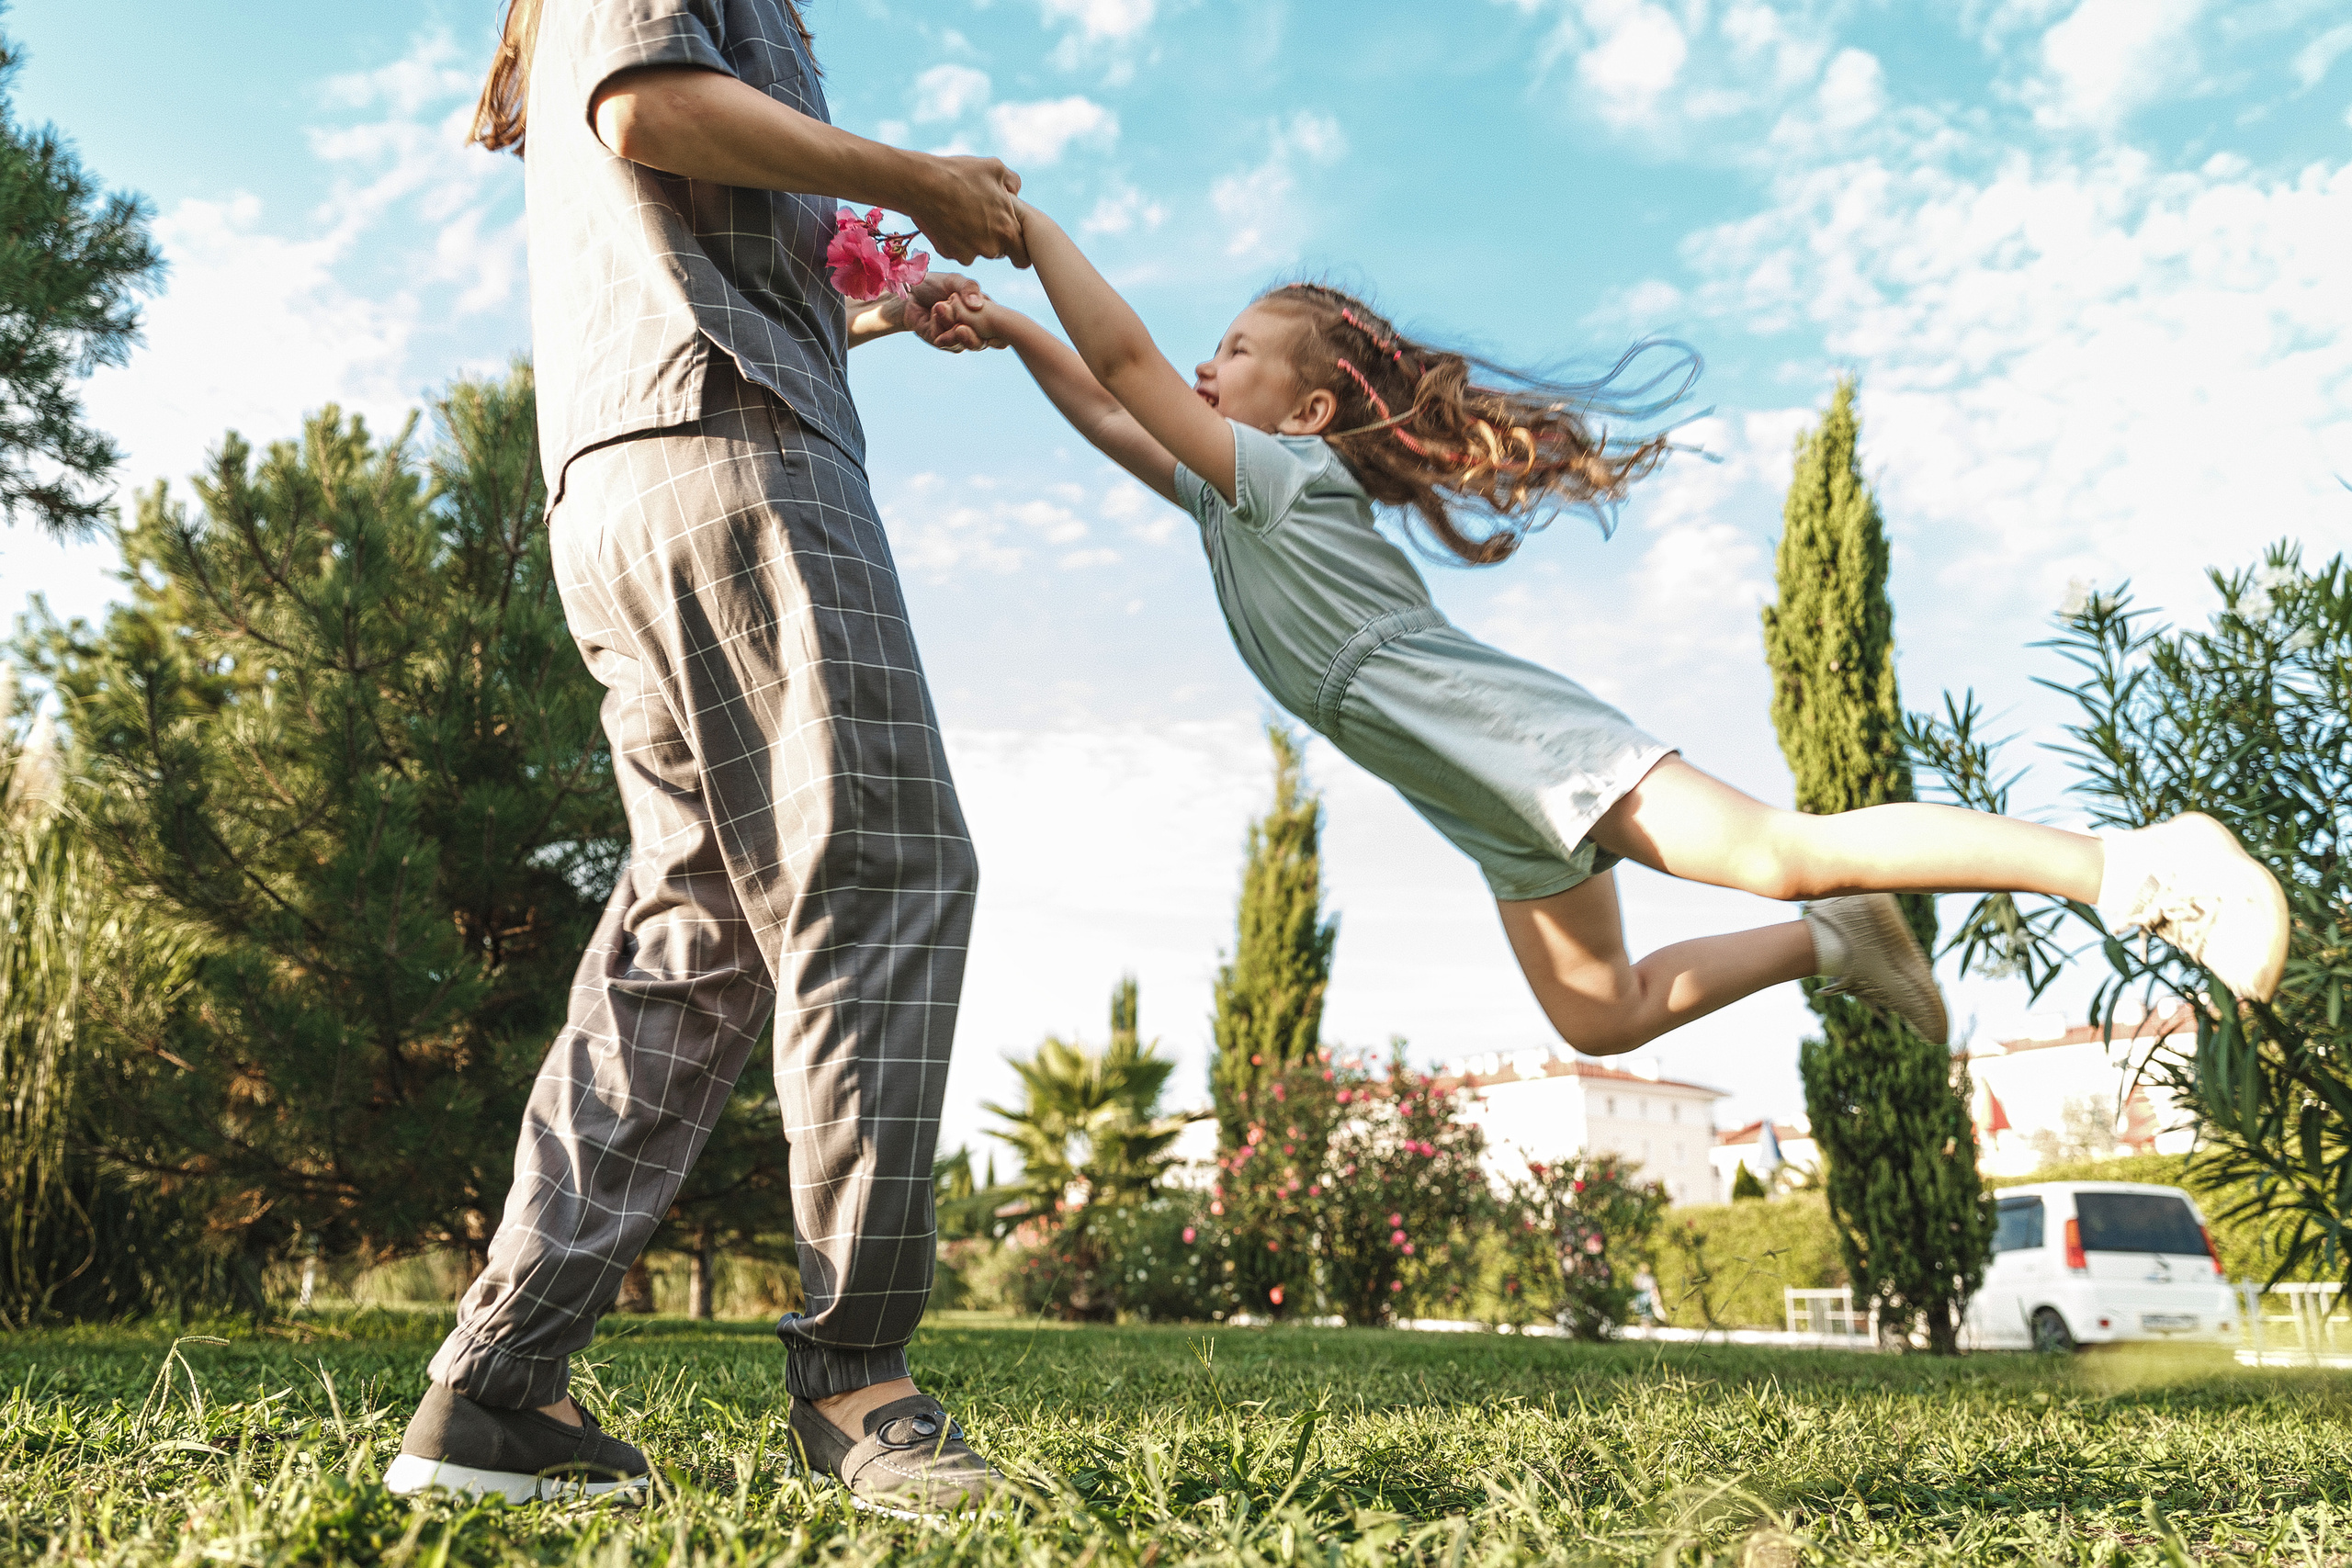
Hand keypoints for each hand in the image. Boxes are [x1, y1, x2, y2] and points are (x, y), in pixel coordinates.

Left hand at [903, 272, 994, 352]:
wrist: (908, 290)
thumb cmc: (933, 283)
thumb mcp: (954, 280)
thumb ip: (968, 288)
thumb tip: (977, 304)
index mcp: (982, 313)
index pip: (999, 331)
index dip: (999, 334)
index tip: (991, 329)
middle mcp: (972, 328)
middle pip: (981, 343)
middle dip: (973, 336)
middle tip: (962, 326)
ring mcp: (956, 337)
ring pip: (963, 343)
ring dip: (951, 325)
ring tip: (940, 306)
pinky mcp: (940, 341)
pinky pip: (945, 340)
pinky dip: (939, 325)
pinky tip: (933, 312)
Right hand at [907, 155, 1028, 267]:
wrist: (922, 184)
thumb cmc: (960, 174)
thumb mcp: (995, 168)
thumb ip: (1013, 183)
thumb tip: (1015, 192)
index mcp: (1006, 231)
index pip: (1023, 256)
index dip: (1020, 248)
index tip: (1012, 239)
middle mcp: (989, 249)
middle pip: (998, 251)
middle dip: (993, 238)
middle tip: (980, 215)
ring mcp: (967, 254)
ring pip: (977, 251)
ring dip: (973, 238)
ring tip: (961, 212)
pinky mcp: (948, 254)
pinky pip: (957, 249)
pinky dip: (955, 239)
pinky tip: (948, 219)